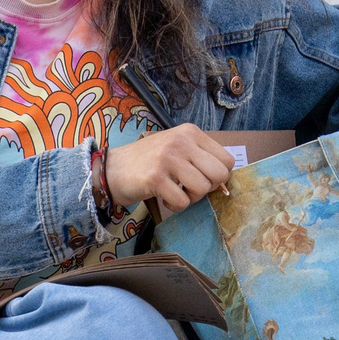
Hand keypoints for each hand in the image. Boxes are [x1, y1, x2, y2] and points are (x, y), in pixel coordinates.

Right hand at [107, 125, 238, 216]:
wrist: (111, 169)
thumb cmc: (148, 161)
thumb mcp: (177, 149)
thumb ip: (200, 159)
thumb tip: (225, 184)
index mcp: (190, 132)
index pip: (227, 159)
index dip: (218, 176)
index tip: (201, 178)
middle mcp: (181, 141)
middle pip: (220, 174)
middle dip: (207, 188)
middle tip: (189, 188)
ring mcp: (168, 158)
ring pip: (203, 189)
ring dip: (191, 198)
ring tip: (175, 192)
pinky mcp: (156, 177)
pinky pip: (183, 202)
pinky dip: (175, 206)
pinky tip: (164, 198)